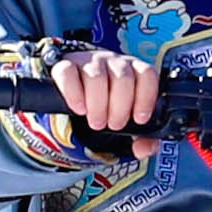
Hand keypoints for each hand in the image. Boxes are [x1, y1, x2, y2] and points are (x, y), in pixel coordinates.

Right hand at [46, 48, 162, 139]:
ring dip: (98, 105)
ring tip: (97, 122)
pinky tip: (79, 109)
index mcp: (134, 71)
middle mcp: (114, 63)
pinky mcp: (65, 66)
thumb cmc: (109, 106)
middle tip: (113, 125)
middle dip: (119, 108)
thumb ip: (143, 138)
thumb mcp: (128, 120)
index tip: (139, 119)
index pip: (146, 74)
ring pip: (96, 77)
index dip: (146, 98)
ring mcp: (89, 62)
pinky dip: (74, 94)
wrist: (78, 95)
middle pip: (122, 79)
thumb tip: (144, 149)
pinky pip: (68, 73)